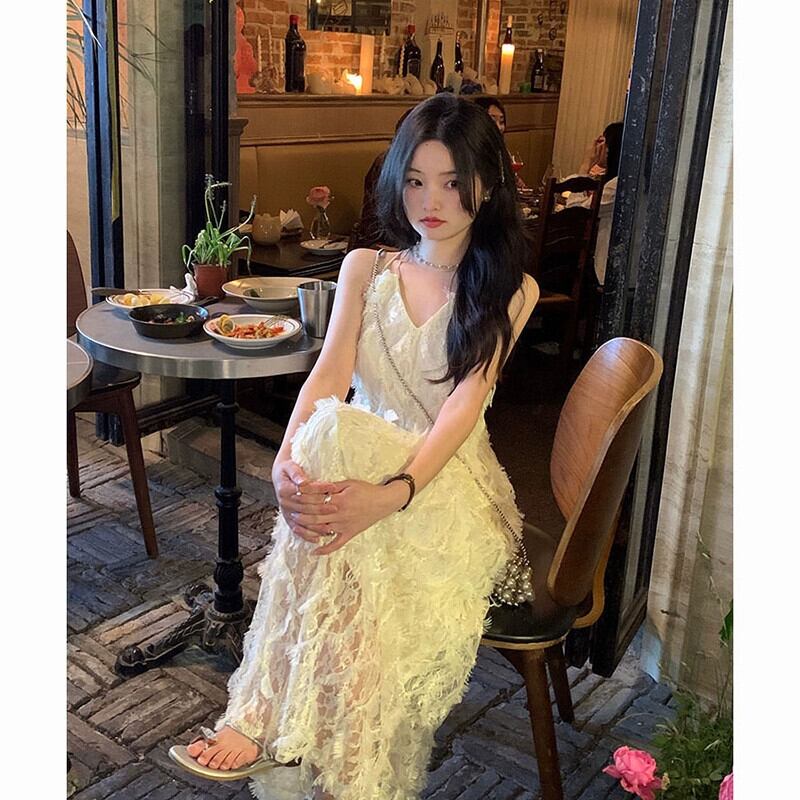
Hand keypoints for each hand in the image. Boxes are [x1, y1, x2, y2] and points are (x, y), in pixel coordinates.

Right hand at [273, 459, 341, 544]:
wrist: (280, 475)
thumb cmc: (288, 469)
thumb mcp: (290, 466)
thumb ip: (297, 473)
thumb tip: (303, 481)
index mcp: (284, 489)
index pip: (304, 491)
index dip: (319, 489)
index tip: (333, 487)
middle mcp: (284, 502)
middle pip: (305, 507)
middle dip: (321, 507)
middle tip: (335, 507)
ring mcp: (286, 512)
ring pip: (302, 521)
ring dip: (316, 525)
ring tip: (330, 527)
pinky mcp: (288, 518)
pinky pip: (297, 529)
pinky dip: (307, 535)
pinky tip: (317, 538)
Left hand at [287, 479, 409, 555]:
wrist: (383, 502)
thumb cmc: (366, 490)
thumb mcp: (348, 483)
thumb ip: (331, 486)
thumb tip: (314, 486)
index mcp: (339, 501)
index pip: (316, 502)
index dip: (304, 501)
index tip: (294, 500)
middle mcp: (339, 515)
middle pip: (315, 517)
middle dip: (302, 516)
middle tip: (292, 514)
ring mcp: (344, 526)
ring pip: (322, 530)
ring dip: (308, 530)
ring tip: (297, 528)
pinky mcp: (349, 534)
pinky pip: (336, 544)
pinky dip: (325, 549)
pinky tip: (314, 551)